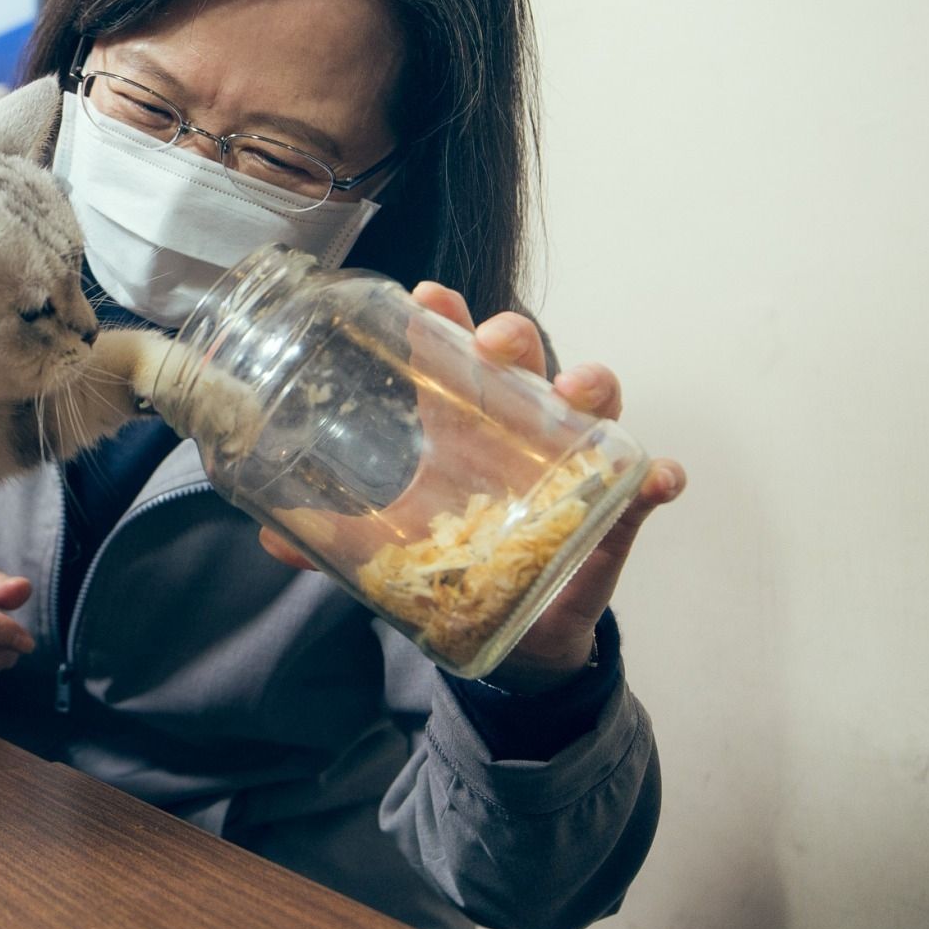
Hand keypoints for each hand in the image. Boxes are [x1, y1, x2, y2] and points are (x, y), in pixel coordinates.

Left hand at [256, 281, 685, 693]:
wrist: (517, 631)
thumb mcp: (391, 550)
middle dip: (513, 338)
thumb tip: (271, 543)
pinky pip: (646, 485)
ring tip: (575, 391)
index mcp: (463, 423)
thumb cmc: (457, 561)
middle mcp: (520, 430)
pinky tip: (658, 478)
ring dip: (591, 387)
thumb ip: (334, 543)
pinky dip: (656, 478)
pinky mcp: (615, 511)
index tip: (428, 296)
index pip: (455, 353)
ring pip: (594, 404)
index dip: (445, 318)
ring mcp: (574, 465)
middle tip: (494, 343)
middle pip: (524, 361)